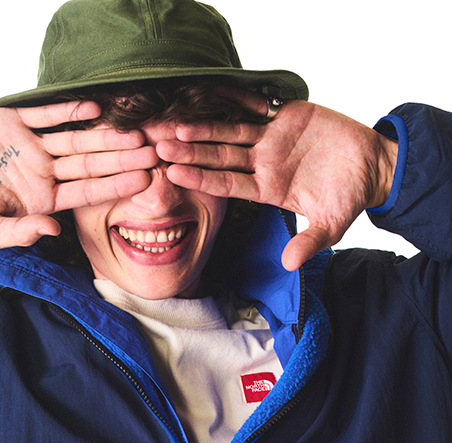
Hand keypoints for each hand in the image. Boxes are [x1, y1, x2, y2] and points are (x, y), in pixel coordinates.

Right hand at [0, 102, 157, 249]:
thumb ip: (20, 233)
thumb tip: (53, 230)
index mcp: (43, 200)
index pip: (88, 192)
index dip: (117, 186)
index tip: (146, 180)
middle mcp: (44, 174)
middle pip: (91, 165)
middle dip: (122, 159)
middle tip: (154, 152)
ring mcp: (31, 147)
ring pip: (76, 139)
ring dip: (105, 135)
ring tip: (135, 131)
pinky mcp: (14, 121)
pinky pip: (47, 114)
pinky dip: (69, 110)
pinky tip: (96, 109)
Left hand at [157, 93, 397, 269]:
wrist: (371, 166)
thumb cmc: (350, 197)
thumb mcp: (330, 225)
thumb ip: (308, 242)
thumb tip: (290, 264)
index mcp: (269, 189)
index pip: (227, 184)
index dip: (201, 178)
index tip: (174, 174)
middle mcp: (263, 164)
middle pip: (220, 157)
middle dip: (191, 151)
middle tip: (160, 146)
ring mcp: (272, 140)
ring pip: (232, 131)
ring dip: (205, 126)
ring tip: (176, 123)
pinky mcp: (286, 116)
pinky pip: (256, 105)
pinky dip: (236, 97)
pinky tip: (211, 90)